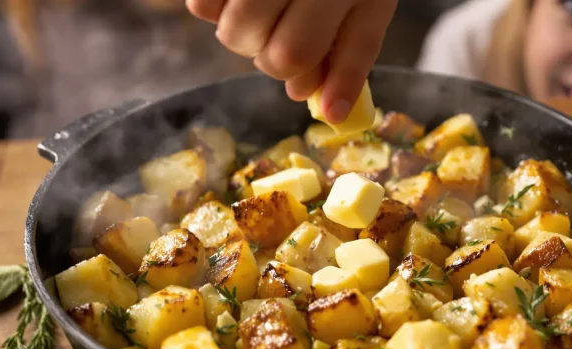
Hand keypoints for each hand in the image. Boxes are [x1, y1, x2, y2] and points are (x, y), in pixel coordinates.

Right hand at [186, 0, 396, 123]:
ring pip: (224, 24)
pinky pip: (200, 3)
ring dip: (240, 30)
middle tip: (285, 28)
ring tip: (265, 9)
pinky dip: (216, 6)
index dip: (292, 72)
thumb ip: (352, 59)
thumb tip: (330, 115)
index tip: (303, 69)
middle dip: (264, 51)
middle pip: (249, 40)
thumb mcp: (371, 4)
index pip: (291, 54)